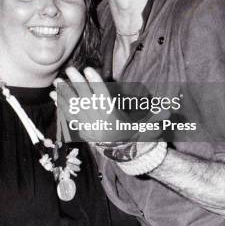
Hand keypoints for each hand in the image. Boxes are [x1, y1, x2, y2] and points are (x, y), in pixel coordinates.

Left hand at [51, 67, 165, 145]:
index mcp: (115, 121)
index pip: (104, 99)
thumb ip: (157, 117)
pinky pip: (69, 117)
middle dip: (78, 84)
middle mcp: (101, 125)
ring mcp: (91, 129)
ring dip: (66, 94)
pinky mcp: (83, 131)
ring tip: (57, 82)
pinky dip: (61, 106)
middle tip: (70, 69)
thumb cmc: (139, 136)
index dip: (96, 84)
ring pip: (76, 109)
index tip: (89, 70)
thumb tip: (170, 110)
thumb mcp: (149, 127)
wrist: (128, 156)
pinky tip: (54, 96)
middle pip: (87, 101)